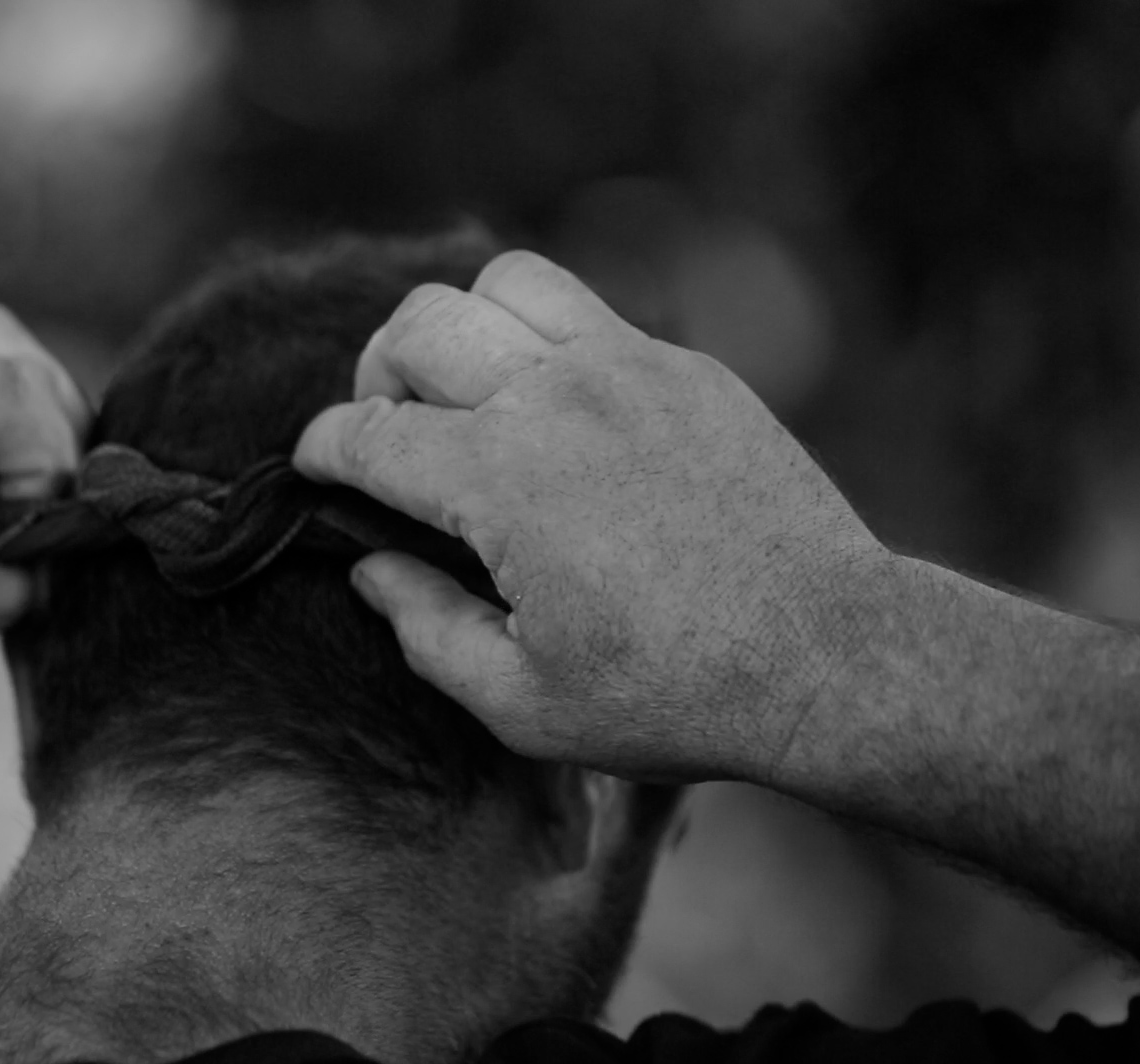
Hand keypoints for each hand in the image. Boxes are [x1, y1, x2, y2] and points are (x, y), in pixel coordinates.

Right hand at [295, 251, 886, 781]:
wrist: (827, 656)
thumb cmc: (672, 694)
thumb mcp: (522, 702)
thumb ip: (425, 630)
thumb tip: (373, 569)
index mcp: (501, 481)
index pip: (368, 431)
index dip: (321, 450)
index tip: (313, 467)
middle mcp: (556, 399)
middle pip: (418, 327)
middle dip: (375, 374)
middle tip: (389, 430)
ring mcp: (629, 369)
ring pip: (503, 284)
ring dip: (460, 327)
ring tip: (466, 391)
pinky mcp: (686, 370)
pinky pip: (586, 309)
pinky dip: (540, 337)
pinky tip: (553, 406)